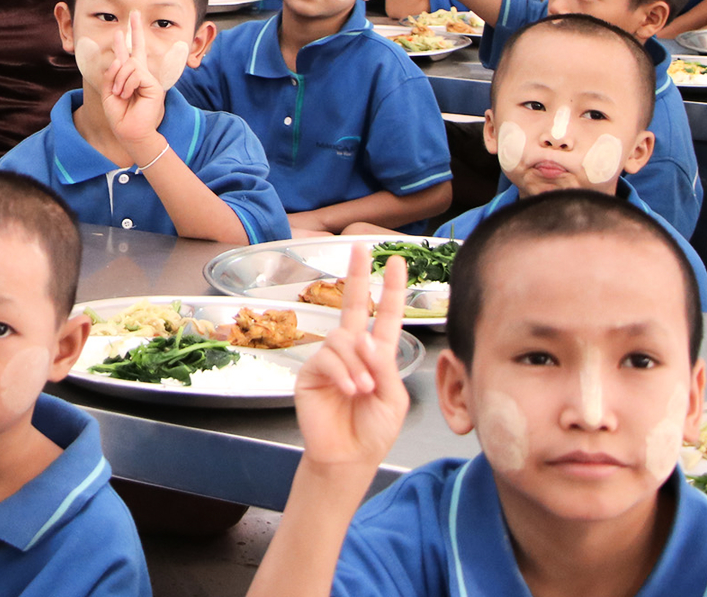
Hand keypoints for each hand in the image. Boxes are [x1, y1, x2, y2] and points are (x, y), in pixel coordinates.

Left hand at [100, 11, 172, 156]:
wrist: (130, 133)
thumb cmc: (120, 116)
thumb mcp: (108, 93)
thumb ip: (111, 75)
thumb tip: (119, 60)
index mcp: (130, 78)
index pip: (128, 56)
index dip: (124, 43)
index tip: (119, 30)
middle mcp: (141, 76)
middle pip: (139, 49)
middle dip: (135, 30)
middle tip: (134, 13)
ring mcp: (149, 80)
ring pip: (129, 65)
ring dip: (119, 79)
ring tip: (120, 94)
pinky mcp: (154, 85)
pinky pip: (135, 74)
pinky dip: (126, 84)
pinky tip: (127, 95)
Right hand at [291, 244, 409, 468]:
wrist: (348, 456)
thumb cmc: (374, 429)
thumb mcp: (393, 398)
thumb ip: (384, 367)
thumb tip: (365, 340)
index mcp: (377, 354)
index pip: (384, 315)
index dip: (391, 289)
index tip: (396, 263)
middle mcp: (352, 350)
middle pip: (352, 305)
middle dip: (357, 276)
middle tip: (359, 249)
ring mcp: (330, 359)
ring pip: (343, 339)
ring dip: (357, 364)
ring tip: (364, 389)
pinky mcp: (310, 371)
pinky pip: (327, 359)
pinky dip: (342, 374)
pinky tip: (350, 390)